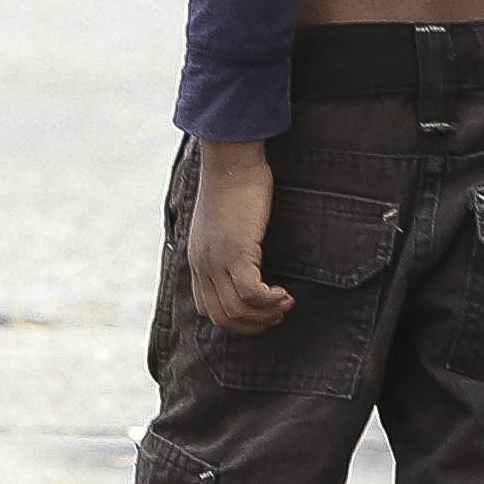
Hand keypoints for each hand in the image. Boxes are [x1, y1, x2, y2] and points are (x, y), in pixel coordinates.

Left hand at [187, 138, 289, 334]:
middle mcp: (203, 265)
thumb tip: (246, 256)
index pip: (207, 309)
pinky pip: (252, 293)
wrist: (230, 159)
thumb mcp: (224, 221)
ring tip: (285, 303)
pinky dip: (270, 300)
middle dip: (252, 324)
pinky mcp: (235, 252)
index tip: (261, 311)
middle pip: (222, 317)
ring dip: (265, 314)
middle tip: (278, 315)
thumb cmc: (233, 183)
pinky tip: (284, 293)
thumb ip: (227, 243)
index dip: (236, 320)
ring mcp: (216, 261)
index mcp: (198, 260)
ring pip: (237, 310)